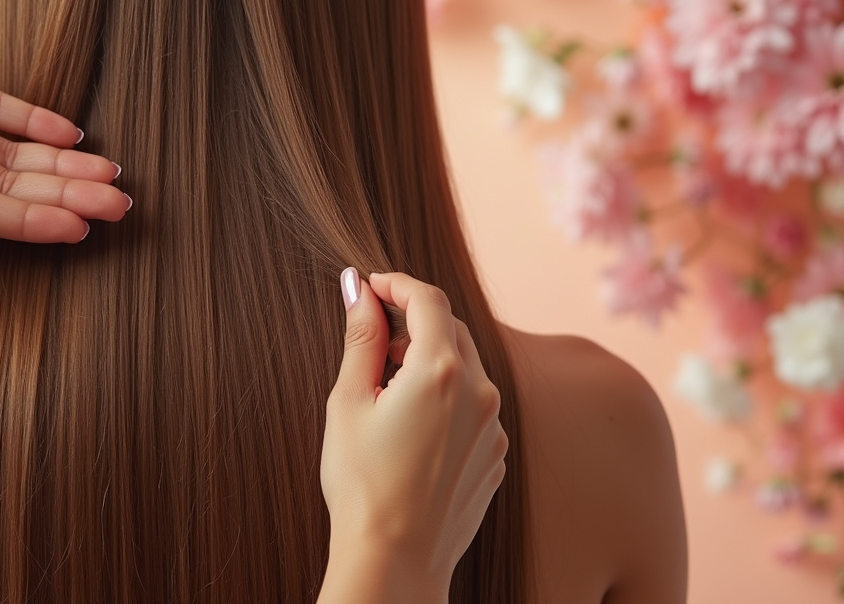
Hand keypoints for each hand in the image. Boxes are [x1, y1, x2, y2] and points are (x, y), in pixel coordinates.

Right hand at [318, 269, 507, 602]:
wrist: (394, 559)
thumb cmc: (361, 483)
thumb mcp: (348, 402)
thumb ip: (361, 338)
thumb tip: (358, 289)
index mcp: (441, 371)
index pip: (428, 299)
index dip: (396, 284)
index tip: (371, 286)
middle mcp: (480, 392)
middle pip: (452, 329)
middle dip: (414, 321)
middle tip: (374, 334)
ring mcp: (494, 426)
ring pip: (467, 368)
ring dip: (431, 361)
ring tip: (388, 388)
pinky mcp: (495, 455)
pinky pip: (475, 407)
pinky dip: (447, 398)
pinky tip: (411, 426)